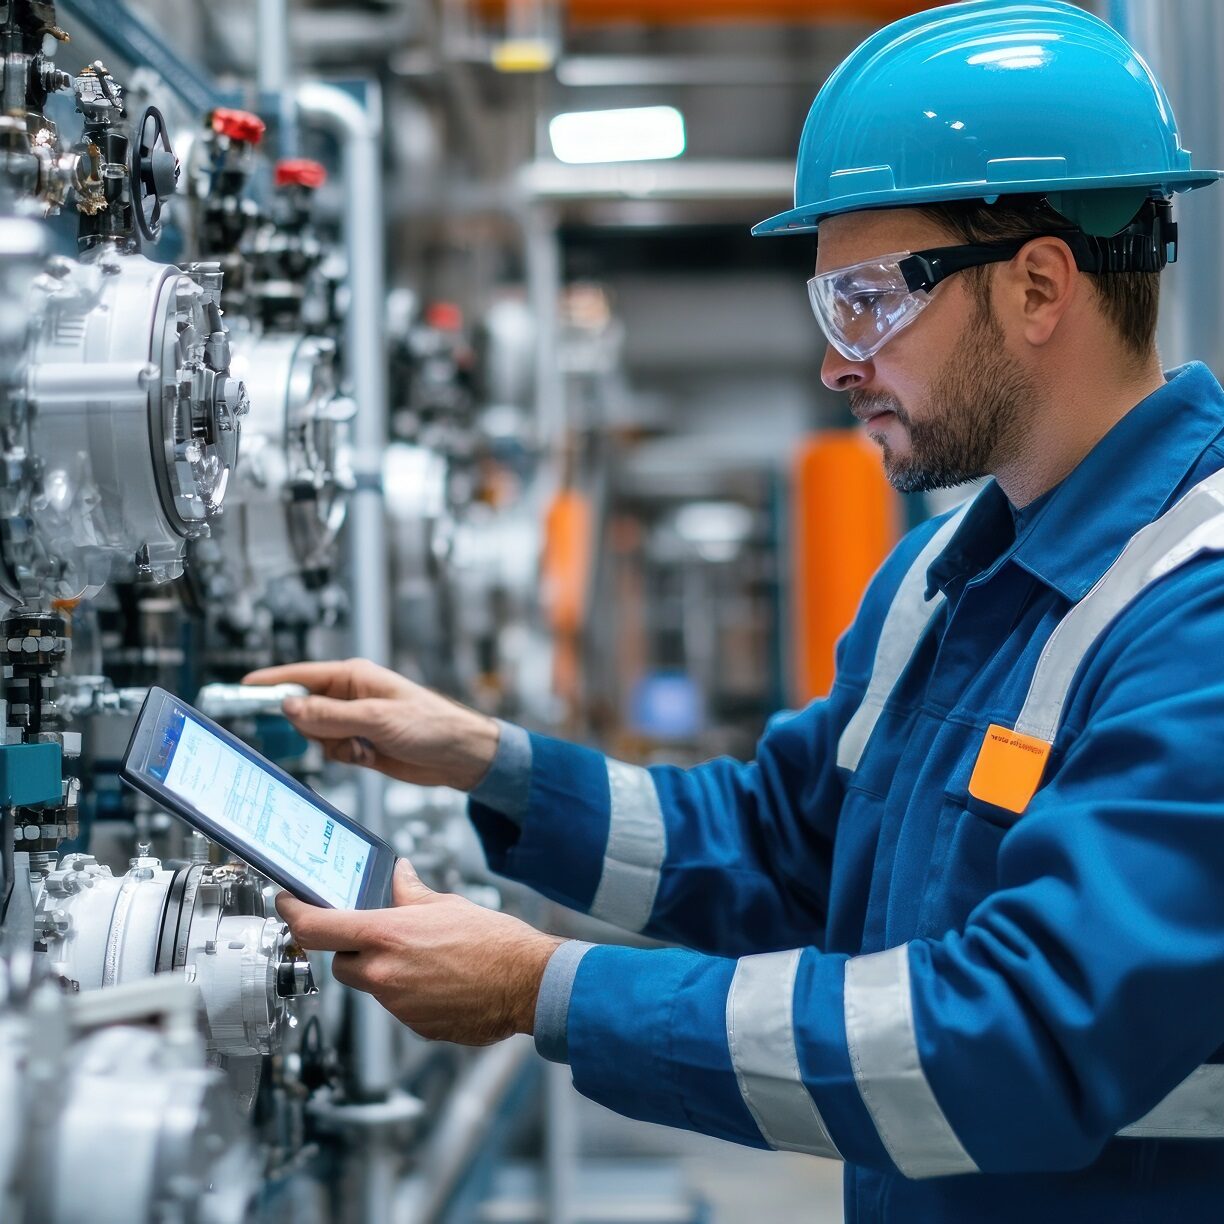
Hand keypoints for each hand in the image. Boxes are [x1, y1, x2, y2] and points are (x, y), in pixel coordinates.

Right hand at [242, 658, 498, 790]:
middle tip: (339, 735)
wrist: (459, 755)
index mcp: (353, 677)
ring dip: (333, 745)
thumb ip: (331, 714)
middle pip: (303, 709)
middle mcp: (350, 695)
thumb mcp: (377, 719)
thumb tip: (290, 707)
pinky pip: (333, 751)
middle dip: (314, 727)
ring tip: (364, 746)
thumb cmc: (430, 725)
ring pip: (316, 734)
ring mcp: (354, 720)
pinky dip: (346, 757)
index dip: (271, 683)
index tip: (242, 689)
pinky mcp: (360, 742)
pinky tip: (370, 756)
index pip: (301, 675)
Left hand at [276, 860, 563, 1045]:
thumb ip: (411, 894)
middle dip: (354, 949)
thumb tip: (398, 876)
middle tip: (383, 935)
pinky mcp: (414, 1027)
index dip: (294, 913)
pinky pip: (398, 1006)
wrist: (528, 984)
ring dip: (386, 971)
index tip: (288, 904)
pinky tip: (439, 980)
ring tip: (426, 958)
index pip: (316, 927)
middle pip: (342, 962)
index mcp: (386, 935)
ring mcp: (397, 1005)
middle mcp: (383, 973)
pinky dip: (409, 993)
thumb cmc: (494, 942)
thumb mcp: (447, 905)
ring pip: (372, 985)